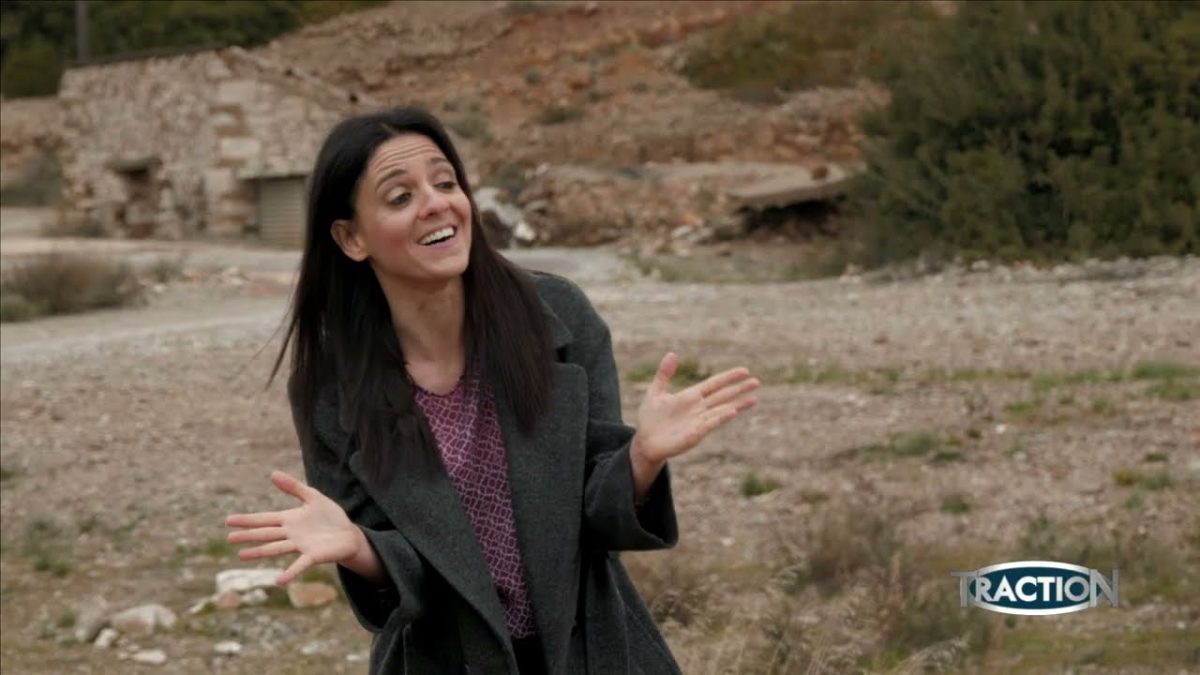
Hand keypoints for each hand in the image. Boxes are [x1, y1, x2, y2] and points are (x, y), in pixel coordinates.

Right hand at [225, 471, 362, 584]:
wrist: (349, 535)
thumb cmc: (330, 517)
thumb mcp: (313, 497)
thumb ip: (294, 487)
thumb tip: (273, 474)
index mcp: (289, 519)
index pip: (264, 519)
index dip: (248, 520)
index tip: (228, 520)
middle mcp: (291, 534)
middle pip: (266, 534)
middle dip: (248, 535)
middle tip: (229, 538)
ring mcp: (300, 546)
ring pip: (276, 548)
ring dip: (260, 552)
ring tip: (242, 556)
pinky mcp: (313, 556)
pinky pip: (299, 565)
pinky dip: (290, 572)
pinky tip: (279, 580)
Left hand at [632, 352, 759, 466]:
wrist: (645, 441)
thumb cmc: (650, 418)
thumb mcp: (656, 392)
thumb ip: (664, 374)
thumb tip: (672, 353)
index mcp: (691, 397)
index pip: (714, 384)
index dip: (729, 377)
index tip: (745, 371)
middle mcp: (699, 409)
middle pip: (723, 396)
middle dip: (739, 389)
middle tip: (757, 382)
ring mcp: (699, 422)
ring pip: (722, 411)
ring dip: (737, 405)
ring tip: (753, 399)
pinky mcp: (695, 434)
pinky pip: (710, 424)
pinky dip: (721, 417)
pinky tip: (732, 412)